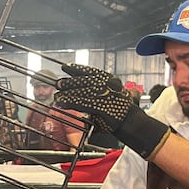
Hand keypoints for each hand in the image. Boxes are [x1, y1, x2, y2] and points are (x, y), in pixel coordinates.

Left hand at [54, 64, 169, 159]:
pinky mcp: (103, 108)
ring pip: (83, 92)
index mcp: (111, 80)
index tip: (66, 67)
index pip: (92, 71)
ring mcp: (107, 96)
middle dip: (70, 82)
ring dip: (68, 93)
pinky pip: (83, 103)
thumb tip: (75, 84)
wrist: (131, 122)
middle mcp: (109, 85)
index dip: (78, 68)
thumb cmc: (117, 108)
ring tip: (57, 95)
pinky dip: (71, 103)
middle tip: (58, 83)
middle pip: (85, 81)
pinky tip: (62, 103)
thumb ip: (96, 88)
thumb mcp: (110, 93)